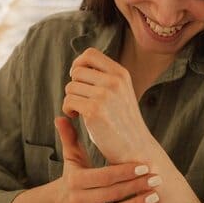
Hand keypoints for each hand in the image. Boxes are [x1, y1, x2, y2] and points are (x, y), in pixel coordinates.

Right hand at [54, 116, 161, 202]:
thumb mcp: (71, 157)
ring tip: (155, 196)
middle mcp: (78, 201)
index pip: (103, 176)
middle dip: (136, 186)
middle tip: (157, 178)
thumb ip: (69, 137)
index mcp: (75, 181)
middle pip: (112, 195)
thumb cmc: (74, 175)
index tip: (143, 166)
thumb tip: (61, 116)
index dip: (124, 172)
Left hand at [61, 48, 155, 163]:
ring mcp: (105, 95)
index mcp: (121, 74)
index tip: (77, 78)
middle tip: (81, 99)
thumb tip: (76, 66)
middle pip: (77, 71)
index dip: (78, 63)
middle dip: (74, 85)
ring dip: (70, 99)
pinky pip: (68, 101)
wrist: (135, 149)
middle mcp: (114, 81)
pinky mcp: (94, 111)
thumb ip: (104, 77)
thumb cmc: (123, 122)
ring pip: (70, 87)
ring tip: (80, 110)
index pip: (90, 54)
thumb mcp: (120, 92)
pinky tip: (76, 116)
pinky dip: (68, 109)